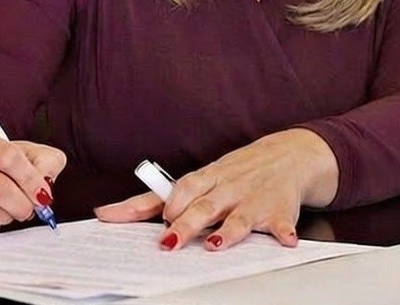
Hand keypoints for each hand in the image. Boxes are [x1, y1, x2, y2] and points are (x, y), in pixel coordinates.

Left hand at [94, 129, 336, 250]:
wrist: (292, 154)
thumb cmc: (238, 171)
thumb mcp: (203, 178)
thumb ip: (160, 197)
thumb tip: (108, 213)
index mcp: (208, 179)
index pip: (181, 187)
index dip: (163, 203)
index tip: (147, 217)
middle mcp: (229, 188)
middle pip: (205, 206)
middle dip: (187, 223)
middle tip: (170, 243)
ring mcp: (254, 199)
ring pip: (239, 216)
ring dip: (229, 231)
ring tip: (216, 246)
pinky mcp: (280, 210)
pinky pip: (282, 222)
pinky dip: (284, 232)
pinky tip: (285, 240)